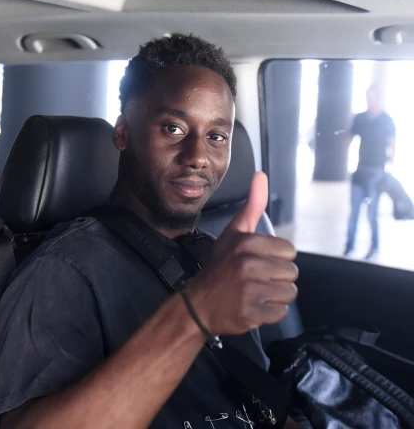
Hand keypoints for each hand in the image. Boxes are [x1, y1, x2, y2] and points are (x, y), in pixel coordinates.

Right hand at [187, 172, 297, 335]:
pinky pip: (280, 313)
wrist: (197, 304)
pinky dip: (269, 313)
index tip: (259, 262)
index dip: (277, 258)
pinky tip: (252, 306)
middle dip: (277, 278)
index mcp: (247, 243)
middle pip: (291, 273)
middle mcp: (249, 265)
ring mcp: (250, 290)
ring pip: (289, 293)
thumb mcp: (233, 233)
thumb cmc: (219, 267)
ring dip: (275, 296)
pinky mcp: (251, 313)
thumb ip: (252, 205)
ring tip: (255, 292)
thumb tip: (261, 175)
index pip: (289, 251)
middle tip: (256, 279)